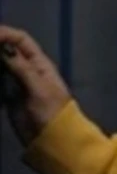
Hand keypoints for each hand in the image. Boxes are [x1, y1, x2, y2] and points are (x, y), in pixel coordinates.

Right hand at [0, 26, 71, 146]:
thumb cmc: (52, 112)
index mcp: (39, 63)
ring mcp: (17, 83)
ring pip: (0, 65)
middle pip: (7, 50)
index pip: (21, 40)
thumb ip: (21, 67)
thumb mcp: (38, 88)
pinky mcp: (9, 97)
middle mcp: (27, 69)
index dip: (5, 33)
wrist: (53, 140)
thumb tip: (5, 46)